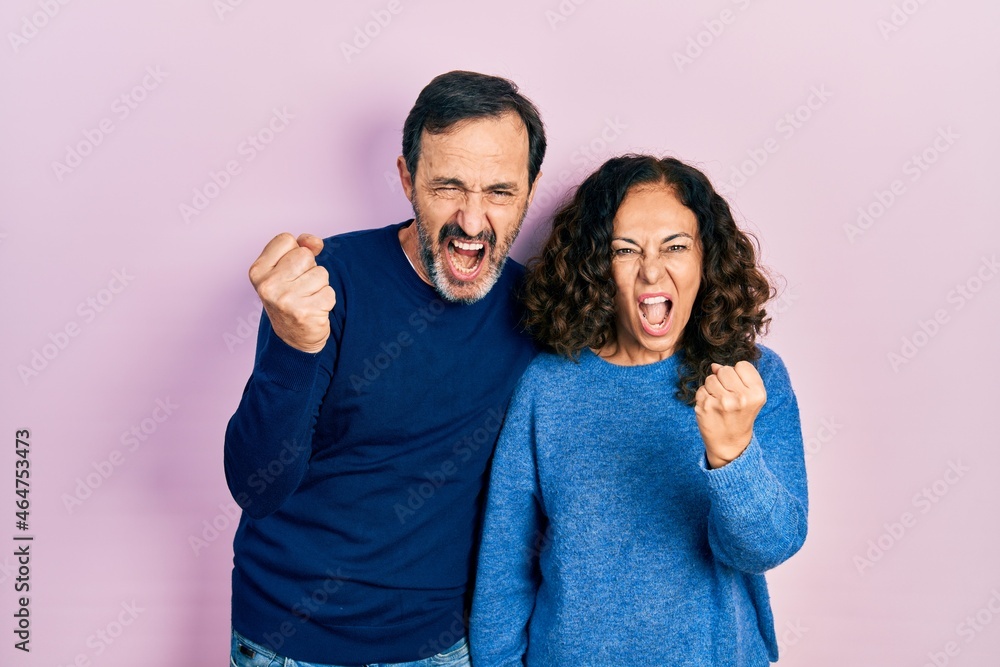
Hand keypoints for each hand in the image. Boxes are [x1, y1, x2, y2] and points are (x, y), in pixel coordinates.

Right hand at [248, 233, 335, 353]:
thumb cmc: (291, 297)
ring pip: (321, 273)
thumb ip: (301, 247)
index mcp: (258, 271)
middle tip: (300, 287)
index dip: (294, 251)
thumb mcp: (286, 269)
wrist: (293, 340)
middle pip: (305, 255)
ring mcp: (285, 300)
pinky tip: (314, 309)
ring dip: (320, 286)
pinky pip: (329, 292)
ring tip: (307, 298)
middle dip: (309, 269)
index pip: (286, 239)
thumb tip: (315, 242)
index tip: (290, 270)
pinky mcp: (305, 313)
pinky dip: (327, 300)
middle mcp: (267, 285)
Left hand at [695, 361, 766, 468]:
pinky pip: (701, 389)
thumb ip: (739, 376)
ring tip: (720, 402)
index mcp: (757, 394)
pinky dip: (704, 396)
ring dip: (712, 387)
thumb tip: (714, 365)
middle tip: (728, 397)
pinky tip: (711, 408)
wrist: (730, 443)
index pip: (742, 365)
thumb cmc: (741, 416)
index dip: (738, 375)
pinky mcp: (706, 406)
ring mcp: (722, 402)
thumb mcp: (752, 397)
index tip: (739, 389)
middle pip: (725, 369)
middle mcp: (741, 398)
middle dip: (724, 380)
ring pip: (711, 378)